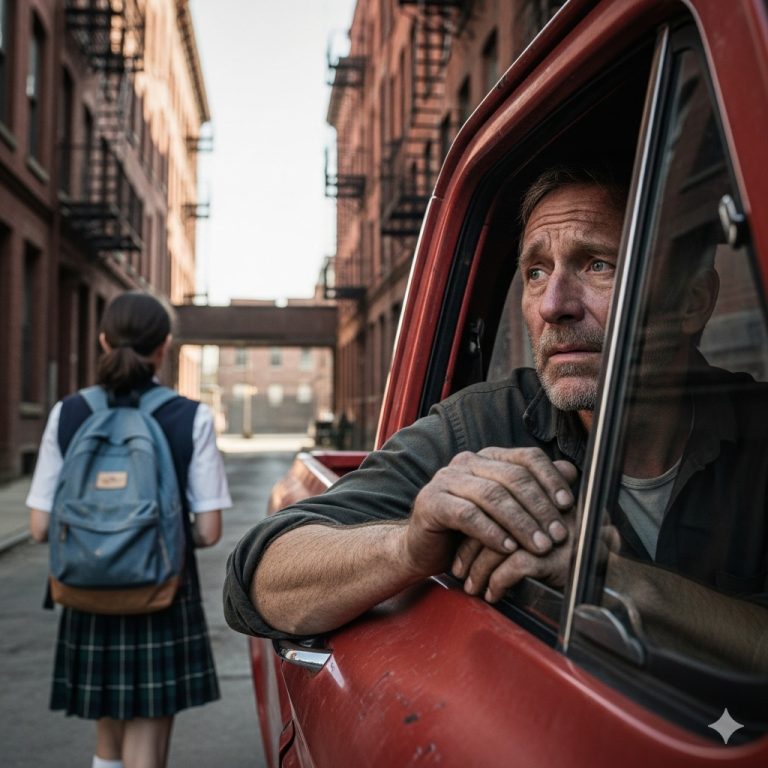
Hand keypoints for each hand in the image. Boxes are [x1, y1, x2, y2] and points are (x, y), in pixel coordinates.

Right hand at [404, 448, 576, 579]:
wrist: (424, 549)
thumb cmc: (469, 530)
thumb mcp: (506, 512)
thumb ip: (535, 490)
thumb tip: (571, 471)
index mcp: (487, 458)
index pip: (527, 457)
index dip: (551, 479)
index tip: (568, 505)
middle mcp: (466, 462)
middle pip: (512, 477)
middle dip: (540, 507)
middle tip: (558, 535)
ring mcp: (446, 479)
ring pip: (492, 495)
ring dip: (521, 523)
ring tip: (539, 546)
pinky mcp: (431, 502)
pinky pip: (467, 514)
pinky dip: (491, 532)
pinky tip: (507, 548)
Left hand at [453, 509, 620, 601]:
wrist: (616, 590)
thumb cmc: (578, 563)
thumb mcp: (550, 535)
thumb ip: (525, 520)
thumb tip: (485, 519)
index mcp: (547, 502)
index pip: (500, 501)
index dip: (478, 524)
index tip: (462, 543)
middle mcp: (550, 514)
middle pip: (494, 520)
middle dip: (470, 549)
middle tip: (458, 569)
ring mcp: (553, 535)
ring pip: (498, 545)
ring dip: (479, 570)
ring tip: (471, 586)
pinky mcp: (554, 560)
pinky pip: (513, 567)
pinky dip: (497, 582)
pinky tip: (492, 594)